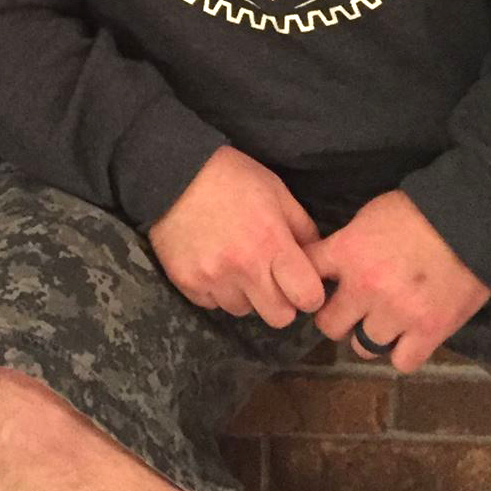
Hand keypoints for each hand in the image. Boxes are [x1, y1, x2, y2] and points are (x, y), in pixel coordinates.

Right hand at [148, 145, 325, 326]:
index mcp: (272, 243)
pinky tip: (212, 264)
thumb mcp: (277, 191)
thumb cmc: (232, 177)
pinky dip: (217, 291)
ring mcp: (212, 278)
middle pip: (279, 318)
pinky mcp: (187, 283)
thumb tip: (316, 259)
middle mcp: (243, 267)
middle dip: (281, 302)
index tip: (302, 283)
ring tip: (235, 265)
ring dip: (245, 295)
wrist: (173, 173)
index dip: (310, 294)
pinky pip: (212, 304)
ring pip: (243, 311)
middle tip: (270, 279)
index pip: (308, 298)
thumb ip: (302, 228)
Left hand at [308, 190, 490, 373]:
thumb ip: (346, 246)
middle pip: (329, 325)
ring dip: (371, 336)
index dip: (308, 286)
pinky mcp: (430, 330)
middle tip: (353, 311)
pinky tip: (409, 337)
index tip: (320, 289)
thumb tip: (331, 268)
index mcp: (347, 253)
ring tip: (385, 323)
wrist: (471, 217)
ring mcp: (398, 313)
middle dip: (338, 318)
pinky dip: (403, 352)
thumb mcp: (367, 218)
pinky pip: (402, 362)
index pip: (306, 279)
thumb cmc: (417, 209)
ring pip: (364, 347)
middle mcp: (366, 288)